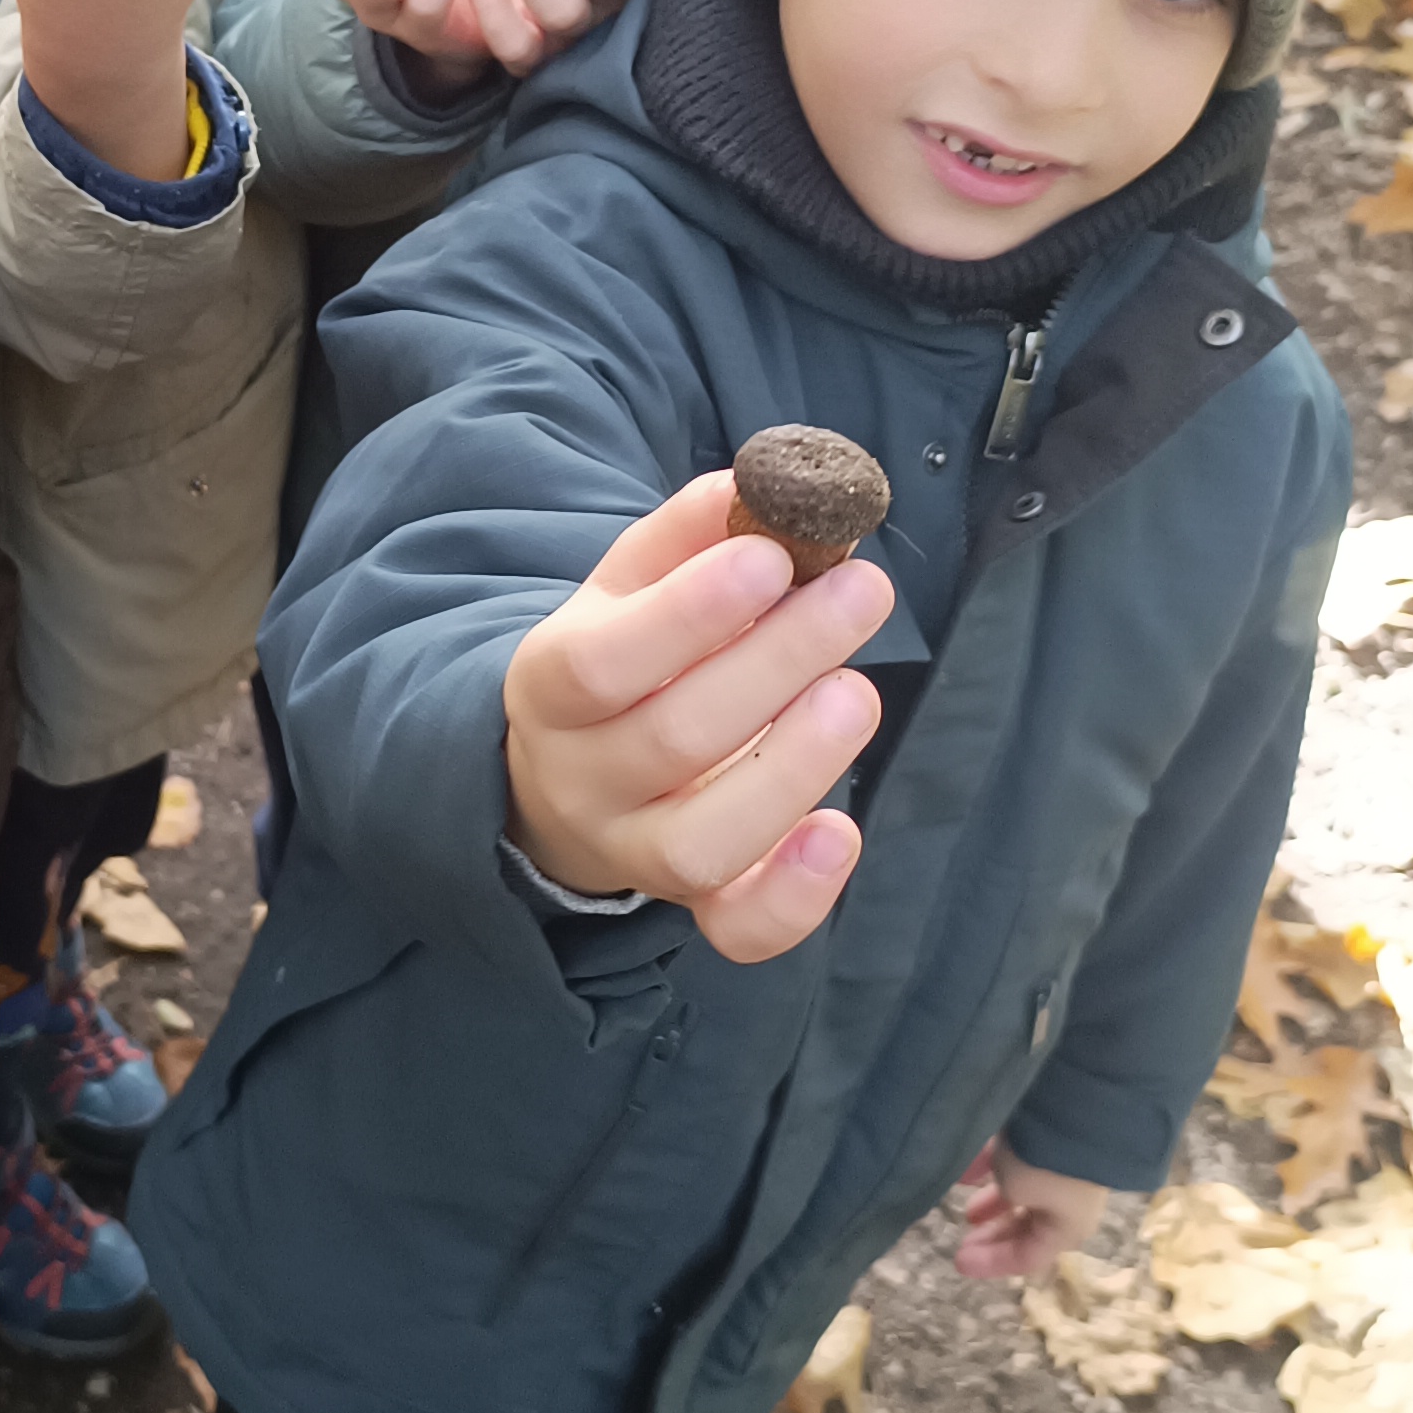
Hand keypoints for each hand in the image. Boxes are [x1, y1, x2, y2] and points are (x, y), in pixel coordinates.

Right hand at [503, 468, 891, 960]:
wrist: (575, 772)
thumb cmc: (627, 659)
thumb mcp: (632, 586)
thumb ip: (687, 535)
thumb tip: (754, 483)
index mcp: (551, 687)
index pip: (600, 663)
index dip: (687, 613)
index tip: (771, 554)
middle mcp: (582, 781)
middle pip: (672, 740)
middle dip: (778, 662)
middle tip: (861, 591)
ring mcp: (634, 853)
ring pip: (701, 842)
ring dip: (794, 766)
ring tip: (858, 692)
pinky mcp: (696, 904)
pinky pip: (737, 929)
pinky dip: (797, 895)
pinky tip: (842, 831)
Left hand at [949, 1140, 1117, 1280]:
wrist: (1074, 1105)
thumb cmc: (1045, 1161)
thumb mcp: (1021, 1191)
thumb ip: (1002, 1203)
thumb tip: (987, 1200)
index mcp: (1068, 1226)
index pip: (1029, 1256)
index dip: (993, 1262)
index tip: (958, 1262)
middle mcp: (1068, 1201)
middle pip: (1026, 1225)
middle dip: (995, 1232)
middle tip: (966, 1236)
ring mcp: (1062, 1168)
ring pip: (1022, 1191)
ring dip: (993, 1199)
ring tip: (966, 1201)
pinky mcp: (1051, 1137)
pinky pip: (1017, 1159)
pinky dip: (991, 1164)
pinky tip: (966, 1164)